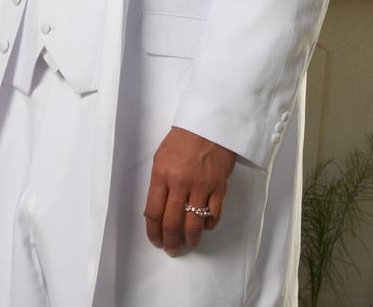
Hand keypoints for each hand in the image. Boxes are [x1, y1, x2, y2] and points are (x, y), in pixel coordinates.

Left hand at [144, 126, 235, 256]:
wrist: (210, 123)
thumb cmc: (184, 138)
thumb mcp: (162, 156)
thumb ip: (159, 182)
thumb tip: (157, 209)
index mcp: (162, 173)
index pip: (153, 211)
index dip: (153, 232)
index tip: (155, 241)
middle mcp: (180, 182)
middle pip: (172, 222)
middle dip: (170, 241)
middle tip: (171, 249)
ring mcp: (201, 185)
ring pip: (193, 224)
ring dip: (190, 239)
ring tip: (189, 244)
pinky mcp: (219, 186)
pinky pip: (213, 215)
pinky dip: (209, 225)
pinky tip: (205, 227)